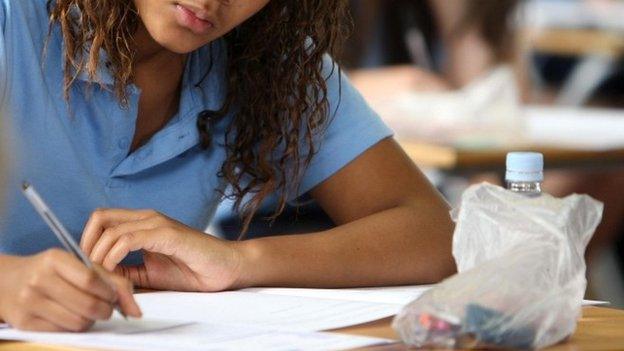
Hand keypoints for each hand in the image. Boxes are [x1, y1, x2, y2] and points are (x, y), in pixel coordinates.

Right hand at [0, 250, 140, 331]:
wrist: (8, 281)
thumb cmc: (52, 271)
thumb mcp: (77, 265)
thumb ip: (111, 280)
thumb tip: (137, 311)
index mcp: (54, 259)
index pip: (92, 280)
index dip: (109, 292)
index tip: (113, 295)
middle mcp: (39, 279)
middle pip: (88, 304)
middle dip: (106, 310)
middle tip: (107, 308)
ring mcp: (29, 301)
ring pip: (78, 321)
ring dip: (91, 320)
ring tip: (89, 311)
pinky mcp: (24, 322)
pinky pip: (63, 331)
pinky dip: (75, 327)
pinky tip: (72, 316)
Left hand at [80, 209, 242, 291]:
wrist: (225, 269)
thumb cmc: (193, 270)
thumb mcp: (149, 274)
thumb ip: (126, 271)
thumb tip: (99, 275)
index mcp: (143, 224)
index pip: (102, 220)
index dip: (87, 241)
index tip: (88, 266)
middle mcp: (148, 218)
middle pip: (99, 217)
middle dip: (87, 244)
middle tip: (91, 269)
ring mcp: (158, 223)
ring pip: (111, 229)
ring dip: (99, 255)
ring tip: (103, 275)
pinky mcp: (167, 234)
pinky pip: (128, 239)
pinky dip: (114, 255)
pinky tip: (115, 270)